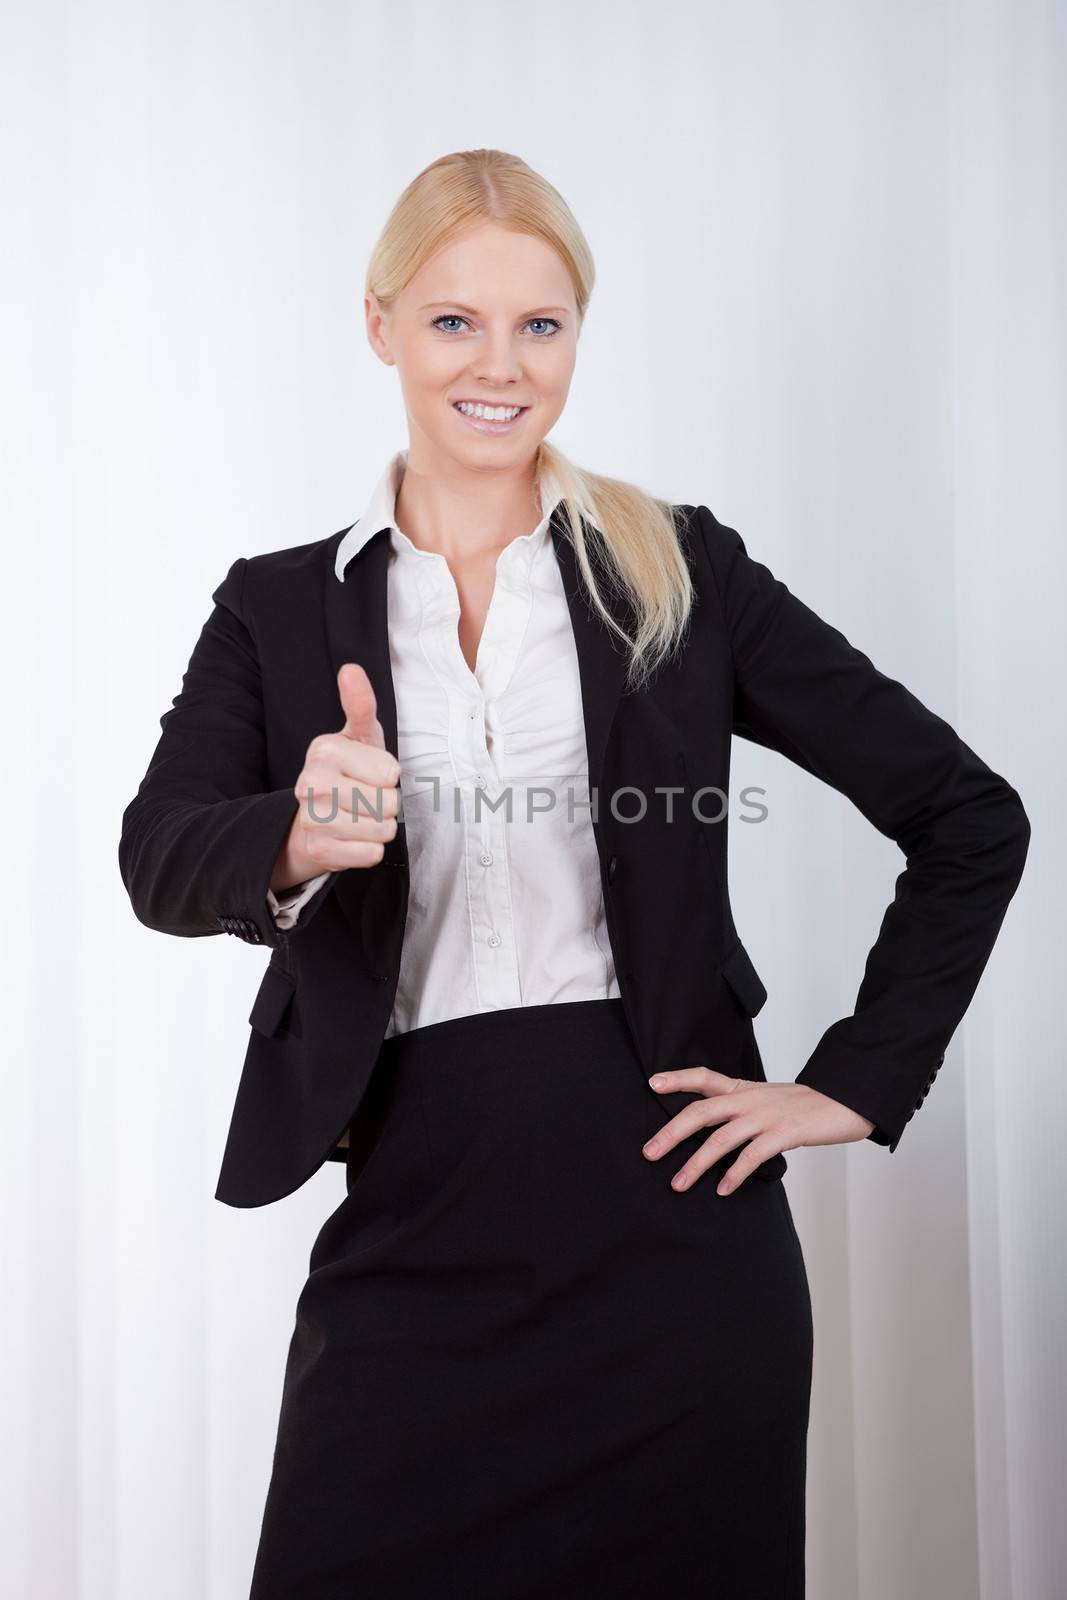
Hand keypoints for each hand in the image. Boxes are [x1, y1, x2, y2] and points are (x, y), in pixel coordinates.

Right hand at [271, 663, 401, 888]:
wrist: (309, 821)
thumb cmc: (345, 772)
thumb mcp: (357, 736)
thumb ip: (360, 705)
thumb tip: (351, 669)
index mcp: (324, 750)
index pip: (391, 773)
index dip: (387, 776)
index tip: (367, 773)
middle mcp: (311, 783)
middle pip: (389, 804)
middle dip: (386, 805)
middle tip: (363, 798)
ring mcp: (312, 819)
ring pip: (383, 831)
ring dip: (380, 828)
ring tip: (359, 818)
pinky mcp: (318, 851)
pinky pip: (372, 854)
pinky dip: (369, 851)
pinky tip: (351, 839)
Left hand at [642, 1070, 875, 1194]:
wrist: (844, 1101)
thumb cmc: (803, 1105)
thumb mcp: (767, 1098)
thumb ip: (739, 1107)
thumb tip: (710, 1127)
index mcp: (744, 1088)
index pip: (704, 1076)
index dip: (677, 1078)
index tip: (652, 1083)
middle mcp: (749, 1099)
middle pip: (701, 1111)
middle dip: (672, 1133)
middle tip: (649, 1153)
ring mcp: (765, 1116)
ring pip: (721, 1138)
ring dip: (696, 1163)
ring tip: (678, 1183)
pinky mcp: (783, 1134)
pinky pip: (751, 1156)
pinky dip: (734, 1174)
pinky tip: (722, 1189)